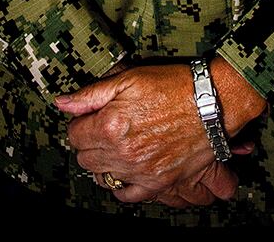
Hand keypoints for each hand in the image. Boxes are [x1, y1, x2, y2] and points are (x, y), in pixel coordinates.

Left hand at [54, 60, 263, 207]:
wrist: (212, 102)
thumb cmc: (173, 85)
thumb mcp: (129, 78)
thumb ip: (91, 95)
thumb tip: (61, 103)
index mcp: (110, 125)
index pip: (74, 134)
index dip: (81, 124)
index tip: (91, 118)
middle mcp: (122, 153)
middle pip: (85, 158)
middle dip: (89, 143)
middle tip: (102, 130)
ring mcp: (139, 171)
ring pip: (102, 177)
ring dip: (103, 163)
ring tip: (114, 148)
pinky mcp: (157, 182)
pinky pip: (126, 195)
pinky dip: (121, 186)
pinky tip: (124, 171)